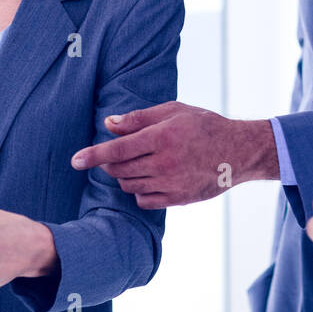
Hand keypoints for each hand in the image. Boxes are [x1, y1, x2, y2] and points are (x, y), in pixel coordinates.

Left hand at [69, 101, 277, 207]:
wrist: (238, 152)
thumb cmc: (204, 126)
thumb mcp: (173, 111)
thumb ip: (138, 118)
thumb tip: (108, 124)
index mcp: (161, 137)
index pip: (116, 150)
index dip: (92, 155)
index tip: (74, 161)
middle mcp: (164, 163)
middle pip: (119, 170)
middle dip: (108, 163)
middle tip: (113, 155)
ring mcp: (171, 184)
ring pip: (129, 185)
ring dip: (123, 176)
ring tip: (135, 163)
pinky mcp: (177, 199)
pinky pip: (144, 200)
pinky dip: (138, 191)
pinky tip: (147, 178)